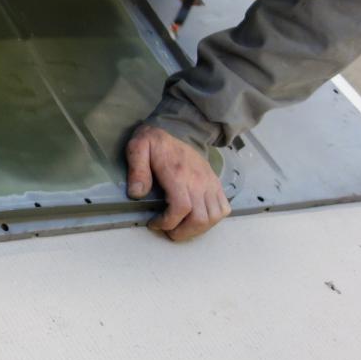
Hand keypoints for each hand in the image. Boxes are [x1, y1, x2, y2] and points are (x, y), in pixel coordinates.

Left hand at [125, 123, 228, 240]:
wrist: (180, 128)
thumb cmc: (156, 141)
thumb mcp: (138, 148)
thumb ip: (137, 170)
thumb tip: (136, 193)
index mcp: (178, 174)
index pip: (181, 208)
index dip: (168, 222)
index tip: (154, 223)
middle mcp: (198, 181)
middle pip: (200, 218)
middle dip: (182, 232)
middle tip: (167, 231)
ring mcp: (210, 183)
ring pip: (214, 217)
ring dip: (198, 229)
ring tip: (181, 227)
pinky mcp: (215, 184)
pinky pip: (223, 208)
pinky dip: (213, 219)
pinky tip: (197, 219)